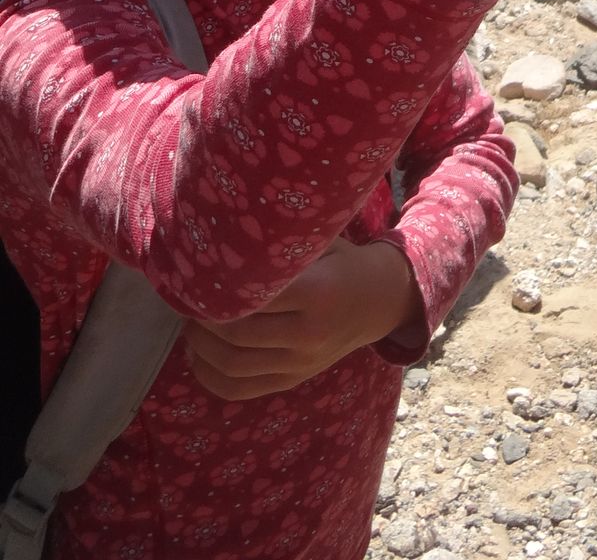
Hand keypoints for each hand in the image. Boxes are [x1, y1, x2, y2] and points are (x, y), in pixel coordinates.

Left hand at [184, 239, 419, 399]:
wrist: (380, 301)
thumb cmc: (344, 261)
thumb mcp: (322, 240)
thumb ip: (282, 245)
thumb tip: (228, 235)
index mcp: (318, 293)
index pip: (254, 297)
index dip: (219, 289)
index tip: (198, 275)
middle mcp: (308, 335)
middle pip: (237, 335)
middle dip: (202, 320)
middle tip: (187, 300)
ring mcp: (300, 364)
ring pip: (232, 367)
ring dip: (201, 348)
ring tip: (190, 325)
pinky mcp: (292, 380)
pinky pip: (240, 390)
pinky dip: (210, 377)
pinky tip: (199, 356)